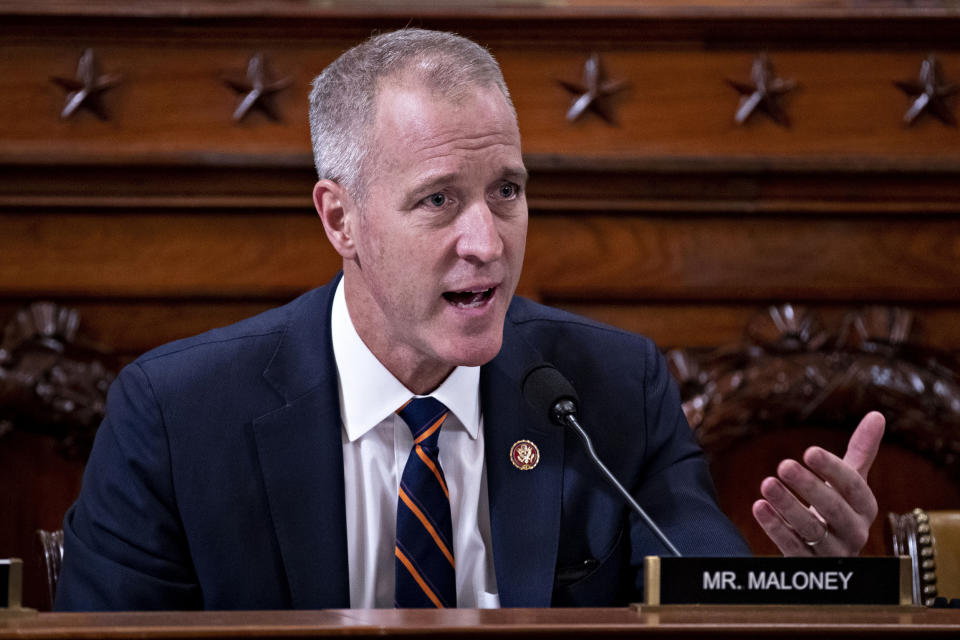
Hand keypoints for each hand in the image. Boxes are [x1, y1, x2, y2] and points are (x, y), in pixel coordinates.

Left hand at [751, 411, 884, 555]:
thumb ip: (861, 451)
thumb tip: (877, 414)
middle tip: (784, 465)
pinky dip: (775, 527)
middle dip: (809, 486)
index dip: (832, 469)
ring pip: (812, 530)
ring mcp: (833, 552)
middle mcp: (854, 531)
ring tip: (766, 483)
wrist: (831, 552)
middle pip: (834, 510)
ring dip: (787, 506)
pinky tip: (758, 506)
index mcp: (865, 507)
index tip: (809, 451)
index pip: (853, 487)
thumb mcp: (850, 482)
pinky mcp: (810, 565)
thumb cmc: (839, 507)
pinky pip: (793, 548)